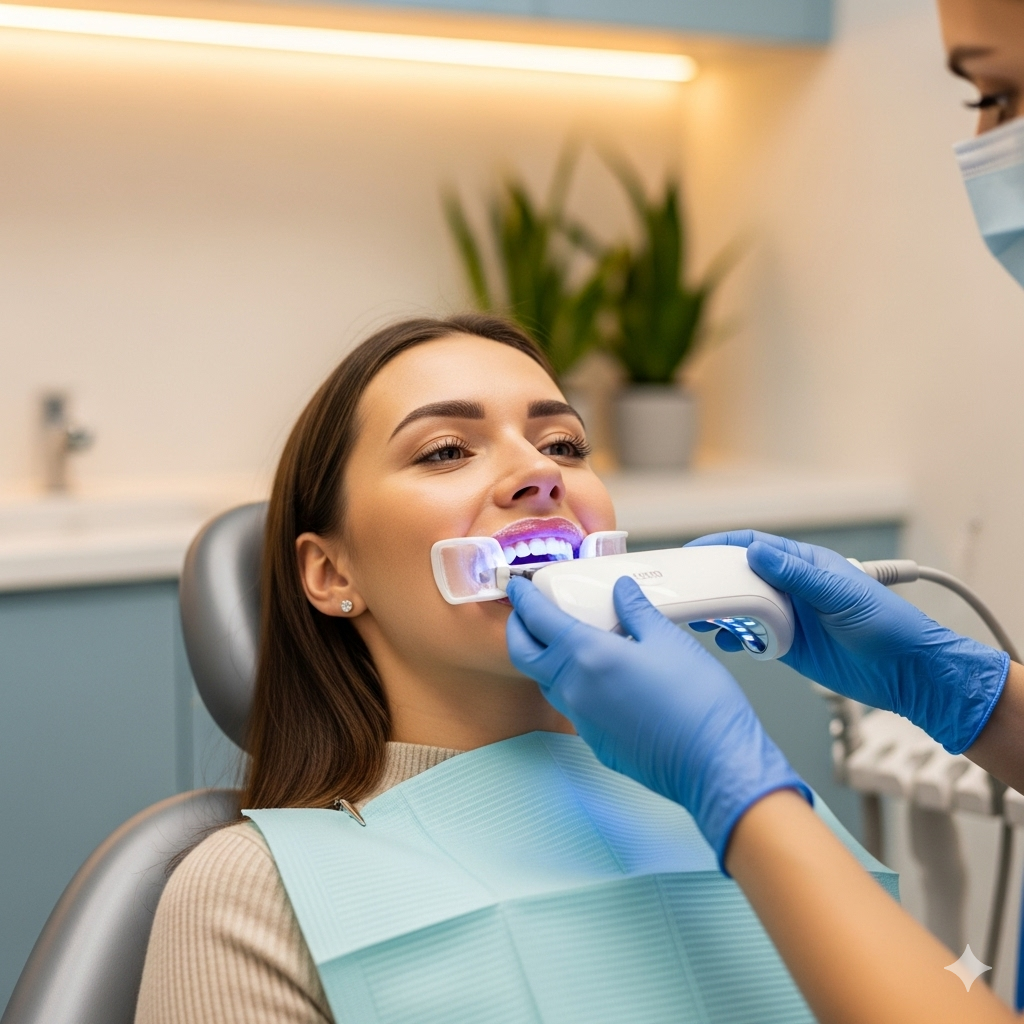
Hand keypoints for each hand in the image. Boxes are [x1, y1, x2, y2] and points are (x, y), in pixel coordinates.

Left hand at [506, 575, 810, 866]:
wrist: (713, 765)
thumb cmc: (697, 701)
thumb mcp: (669, 641)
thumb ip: (636, 611)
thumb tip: (620, 589)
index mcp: (587, 656)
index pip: (538, 620)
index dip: (525, 600)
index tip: (518, 586)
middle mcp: (574, 689)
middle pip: (524, 655)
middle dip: (519, 629)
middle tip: (527, 611)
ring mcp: (582, 720)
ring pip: (546, 682)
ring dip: (544, 658)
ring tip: (562, 639)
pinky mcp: (596, 741)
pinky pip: (572, 706)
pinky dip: (571, 684)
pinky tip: (596, 676)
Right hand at [687, 531, 1009, 753]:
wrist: (909, 674)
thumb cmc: (889, 626)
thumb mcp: (841, 594)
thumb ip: (798, 575)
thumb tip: (757, 552)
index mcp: (804, 565)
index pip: (753, 546)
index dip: (721, 546)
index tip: (693, 553)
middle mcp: (792, 588)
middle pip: (739, 577)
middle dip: (711, 581)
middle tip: (686, 589)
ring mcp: (788, 617)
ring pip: (740, 608)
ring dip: (719, 612)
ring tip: (701, 618)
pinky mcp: (787, 646)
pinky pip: (750, 638)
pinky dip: (734, 639)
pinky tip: (728, 641)